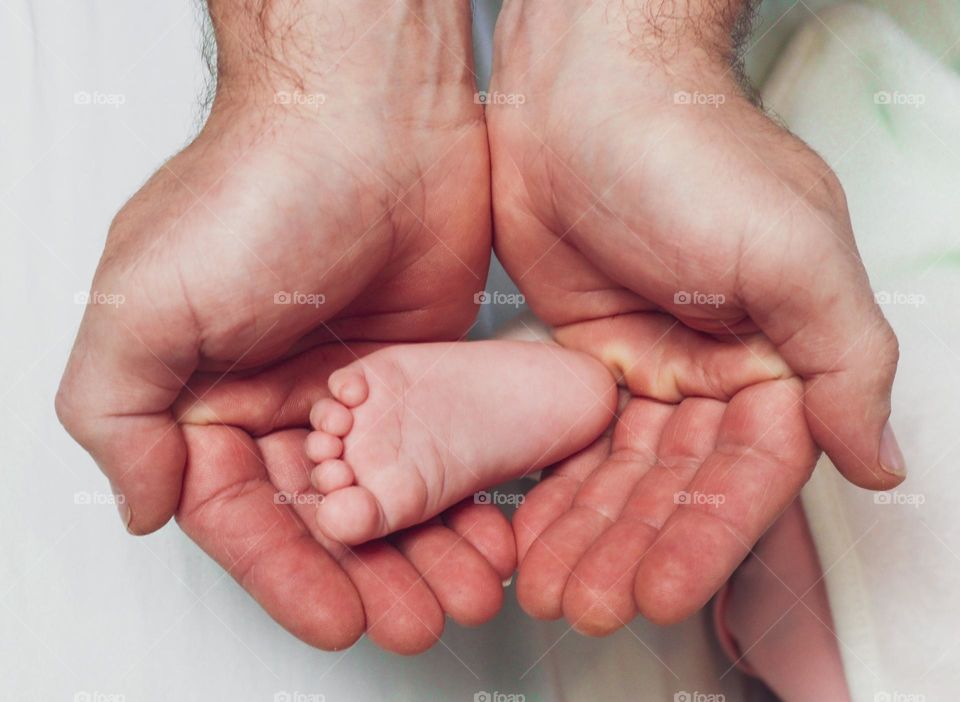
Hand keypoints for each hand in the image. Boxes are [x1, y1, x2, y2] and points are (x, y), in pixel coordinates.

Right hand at [56, 0, 498, 650]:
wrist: (371, 114)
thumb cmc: (258, 188)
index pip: (242, 515)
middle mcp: (280, 393)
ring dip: (423, 549)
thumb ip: (118, 415)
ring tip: (465, 592)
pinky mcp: (424, 367)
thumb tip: (142, 505)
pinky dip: (463, 495)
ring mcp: (358, 385)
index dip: (287, 575)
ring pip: (391, 495)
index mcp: (205, 393)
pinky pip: (443, 450)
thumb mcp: (146, 305)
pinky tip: (491, 529)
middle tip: (416, 618)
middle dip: (368, 577)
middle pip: (326, 518)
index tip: (335, 618)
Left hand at [487, 0, 901, 627]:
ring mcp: (646, 368)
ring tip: (553, 588)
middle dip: (635, 549)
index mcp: (780, 355)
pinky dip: (554, 488)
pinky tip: (532, 533)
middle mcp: (716, 370)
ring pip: (620, 476)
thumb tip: (881, 457)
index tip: (661, 588)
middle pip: (677, 488)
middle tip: (592, 603)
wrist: (582, 92)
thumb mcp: (791, 248)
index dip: (707, 537)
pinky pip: (570, 440)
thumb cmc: (690, 147)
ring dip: (590, 535)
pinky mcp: (582, 359)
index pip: (749, 472)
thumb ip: (843, 358)